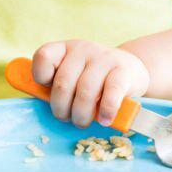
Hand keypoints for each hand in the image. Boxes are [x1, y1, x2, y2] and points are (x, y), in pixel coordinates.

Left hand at [31, 40, 150, 128]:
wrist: (131, 70)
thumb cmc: (94, 80)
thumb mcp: (73, 76)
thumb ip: (58, 86)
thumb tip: (48, 106)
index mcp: (64, 49)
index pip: (43, 57)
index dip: (40, 77)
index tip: (48, 89)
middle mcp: (82, 49)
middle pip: (63, 84)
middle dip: (62, 109)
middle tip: (68, 118)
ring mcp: (104, 58)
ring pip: (85, 92)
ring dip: (81, 115)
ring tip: (83, 122)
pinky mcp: (123, 70)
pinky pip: (111, 93)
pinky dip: (106, 111)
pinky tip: (104, 120)